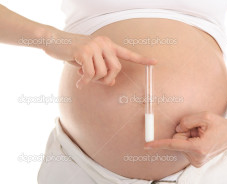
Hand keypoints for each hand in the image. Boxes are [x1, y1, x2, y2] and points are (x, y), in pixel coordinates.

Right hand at [42, 28, 156, 87]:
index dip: (142, 59)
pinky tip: (79, 82)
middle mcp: (104, 43)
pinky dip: (84, 81)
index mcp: (108, 45)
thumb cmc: (74, 53)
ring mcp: (94, 46)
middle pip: (116, 69)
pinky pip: (90, 74)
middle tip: (97, 81)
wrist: (55, 41)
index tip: (155, 62)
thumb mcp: (91, 62)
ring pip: (102, 73)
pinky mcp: (84, 51)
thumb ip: (102, 70)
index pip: (128, 53)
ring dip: (93, 80)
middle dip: (108, 79)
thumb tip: (112, 84)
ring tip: (83, 77)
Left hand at [144, 112, 226, 166]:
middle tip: (200, 129)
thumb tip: (177, 129)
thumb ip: (187, 121)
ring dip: (189, 136)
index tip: (146, 145)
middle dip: (185, 132)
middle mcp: (196, 158)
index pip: (173, 144)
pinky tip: (202, 139)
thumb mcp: (204, 116)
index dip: (158, 144)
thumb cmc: (220, 125)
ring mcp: (196, 161)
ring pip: (181, 143)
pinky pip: (185, 147)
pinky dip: (191, 141)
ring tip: (203, 135)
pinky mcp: (196, 161)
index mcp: (198, 148)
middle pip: (177, 140)